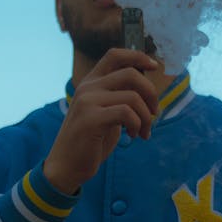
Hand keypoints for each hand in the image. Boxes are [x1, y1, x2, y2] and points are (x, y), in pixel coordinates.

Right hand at [44, 48, 158, 193]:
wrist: (66, 166)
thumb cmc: (90, 141)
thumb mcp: (106, 113)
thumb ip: (119, 98)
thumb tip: (146, 88)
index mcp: (91, 83)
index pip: (115, 55)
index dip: (138, 56)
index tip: (154, 66)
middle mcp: (87, 87)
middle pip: (130, 74)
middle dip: (151, 93)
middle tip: (155, 113)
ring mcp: (87, 101)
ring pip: (133, 97)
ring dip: (146, 117)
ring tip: (143, 132)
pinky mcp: (91, 118)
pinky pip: (126, 113)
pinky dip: (137, 125)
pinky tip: (133, 136)